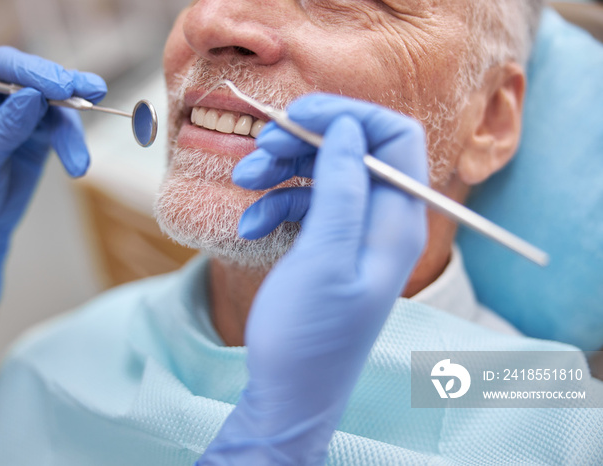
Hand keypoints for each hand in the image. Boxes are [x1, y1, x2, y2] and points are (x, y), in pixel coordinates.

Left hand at [0, 47, 106, 315]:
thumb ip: (6, 125)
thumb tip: (36, 96)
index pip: (3, 65)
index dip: (33, 71)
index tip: (61, 86)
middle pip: (37, 78)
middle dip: (66, 87)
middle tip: (92, 93)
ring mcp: (22, 111)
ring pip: (58, 106)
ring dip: (73, 131)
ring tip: (78, 162)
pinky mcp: (42, 133)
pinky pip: (65, 130)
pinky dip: (74, 146)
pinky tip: (78, 166)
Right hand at [198, 95, 427, 464]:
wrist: (290, 393)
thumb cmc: (309, 334)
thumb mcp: (325, 256)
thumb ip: (342, 186)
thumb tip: (350, 128)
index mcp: (396, 223)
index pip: (396, 139)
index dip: (351, 117)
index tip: (301, 116)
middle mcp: (382, 224)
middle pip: (355, 152)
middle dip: (306, 143)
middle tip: (261, 151)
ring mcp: (355, 236)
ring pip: (325, 175)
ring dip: (284, 172)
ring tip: (246, 182)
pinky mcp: (330, 248)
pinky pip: (307, 207)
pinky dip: (277, 206)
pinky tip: (251, 224)